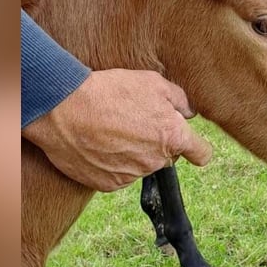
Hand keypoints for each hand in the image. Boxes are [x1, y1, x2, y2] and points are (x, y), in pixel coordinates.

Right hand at [22, 69, 211, 191]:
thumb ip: (179, 99)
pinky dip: (112, 163)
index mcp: (172, 137)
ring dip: (133, 152)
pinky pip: (119, 175)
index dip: (197, 148)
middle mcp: (156, 161)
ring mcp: (132, 175)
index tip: (191, 145)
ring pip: (142, 165)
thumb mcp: (152, 82)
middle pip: (166, 157)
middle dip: (157, 142)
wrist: (64, 109)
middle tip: (134, 122)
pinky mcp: (109, 185)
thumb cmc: (109, 91)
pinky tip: (99, 144)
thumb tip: (189, 113)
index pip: (202, 154)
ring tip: (111, 130)